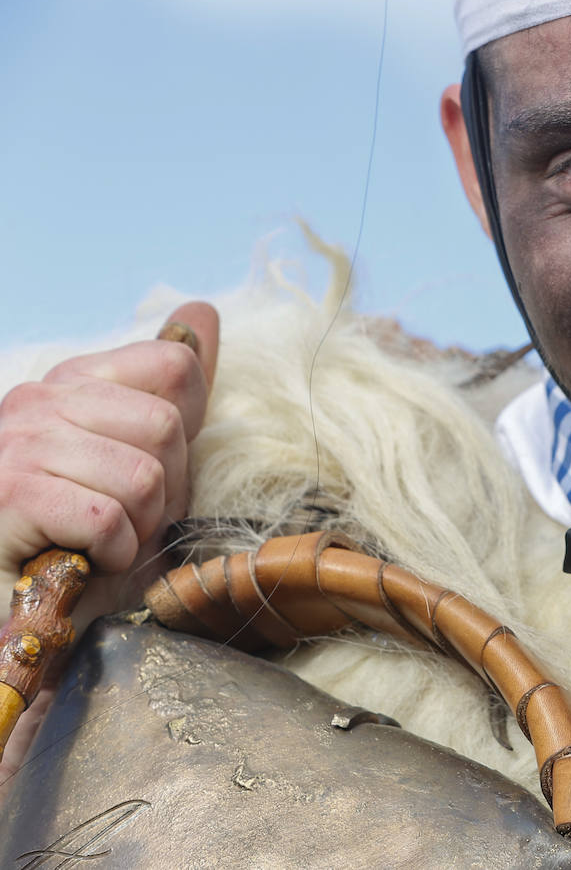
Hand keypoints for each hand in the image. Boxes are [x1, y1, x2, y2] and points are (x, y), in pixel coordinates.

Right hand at [0, 301, 219, 599]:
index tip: (149, 478)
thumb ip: (173, 391)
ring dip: (137, 529)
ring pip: (144, 476)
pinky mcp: (9, 493)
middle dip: (164, 491)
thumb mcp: (141, 462)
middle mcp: (36, 399)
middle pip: (167, 426)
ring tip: (97, 543)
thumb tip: (202, 309)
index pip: (175, 365)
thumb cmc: (81, 543)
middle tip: (122, 522)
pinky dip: (109, 554)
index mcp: (71, 383)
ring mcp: (17, 443)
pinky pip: (106, 518)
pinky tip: (80, 561)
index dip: (184, 436)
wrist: (16, 611)